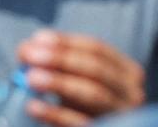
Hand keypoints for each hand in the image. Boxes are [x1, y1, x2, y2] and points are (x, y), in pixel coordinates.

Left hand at [16, 30, 144, 125]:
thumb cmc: (83, 109)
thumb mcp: (77, 84)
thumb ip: (57, 66)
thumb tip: (27, 48)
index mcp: (127, 72)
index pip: (98, 49)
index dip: (67, 42)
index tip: (37, 38)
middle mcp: (130, 91)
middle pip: (97, 68)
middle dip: (61, 59)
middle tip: (30, 55)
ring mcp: (121, 113)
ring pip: (93, 93)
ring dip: (59, 82)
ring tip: (30, 77)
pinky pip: (79, 122)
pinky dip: (54, 113)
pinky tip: (33, 106)